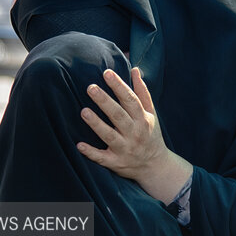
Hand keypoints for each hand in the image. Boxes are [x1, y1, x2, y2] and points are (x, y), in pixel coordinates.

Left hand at [77, 68, 191, 203]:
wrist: (155, 166)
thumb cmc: (150, 134)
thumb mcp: (151, 113)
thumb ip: (142, 92)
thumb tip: (135, 70)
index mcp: (142, 119)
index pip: (130, 100)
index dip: (119, 86)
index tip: (107, 73)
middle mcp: (134, 133)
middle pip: (118, 115)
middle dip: (105, 101)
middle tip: (90, 87)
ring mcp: (125, 149)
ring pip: (109, 135)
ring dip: (96, 124)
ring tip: (83, 111)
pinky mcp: (116, 163)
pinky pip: (102, 158)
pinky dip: (91, 153)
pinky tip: (79, 145)